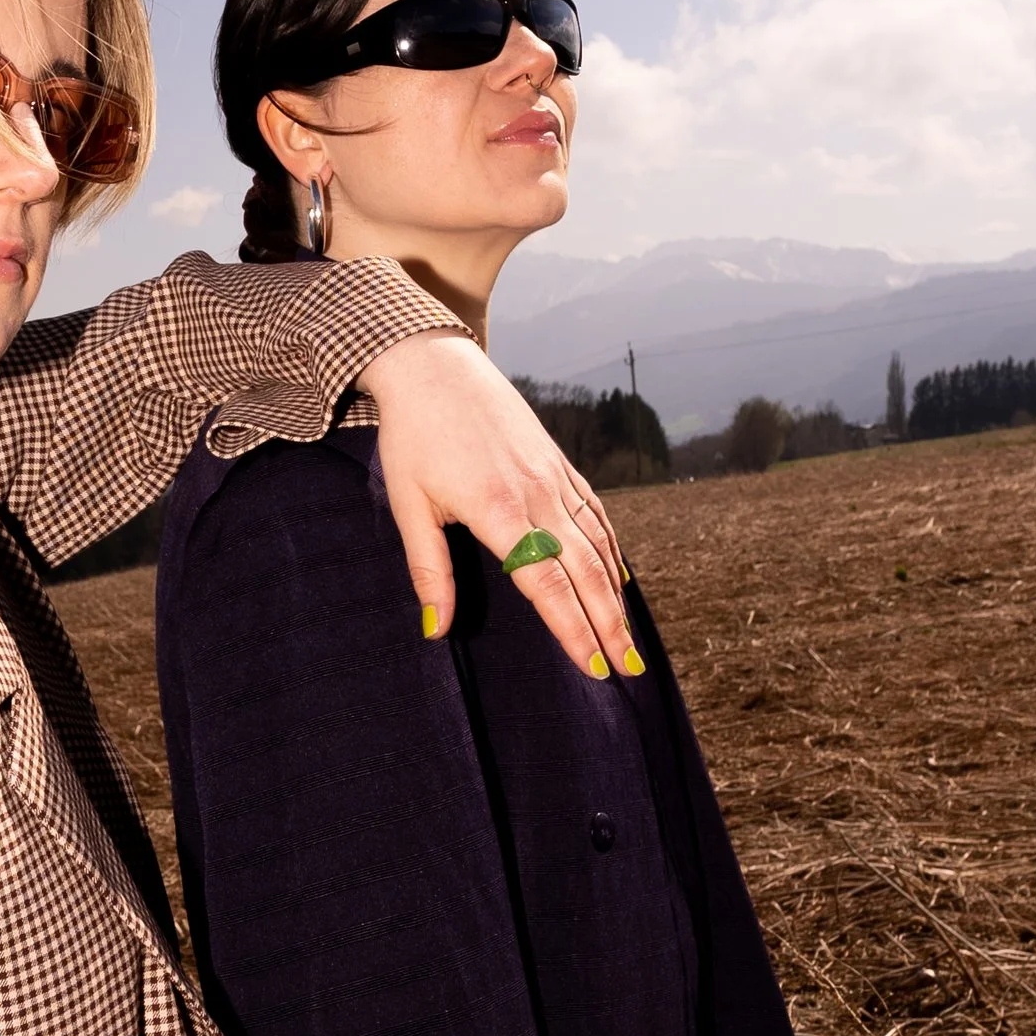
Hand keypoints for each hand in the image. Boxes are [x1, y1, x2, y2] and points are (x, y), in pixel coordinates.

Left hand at [357, 331, 637, 676]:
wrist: (435, 366)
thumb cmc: (414, 436)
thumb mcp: (408, 504)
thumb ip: (429, 569)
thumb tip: (435, 629)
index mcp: (498, 511)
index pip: (546, 585)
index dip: (572, 629)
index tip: (593, 667)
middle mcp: (538, 495)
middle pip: (584, 571)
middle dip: (608, 624)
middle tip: (627, 669)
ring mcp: (554, 477)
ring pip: (597, 544)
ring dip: (615, 594)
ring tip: (627, 636)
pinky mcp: (559, 463)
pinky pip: (595, 514)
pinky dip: (611, 550)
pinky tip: (617, 578)